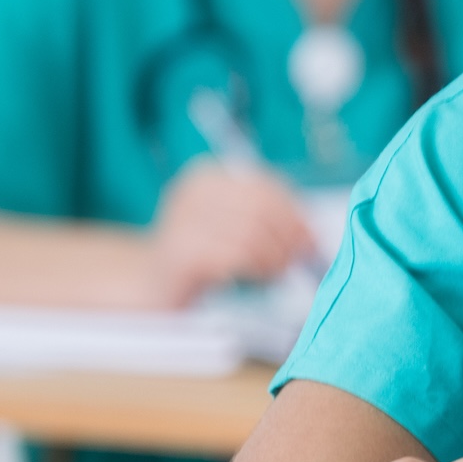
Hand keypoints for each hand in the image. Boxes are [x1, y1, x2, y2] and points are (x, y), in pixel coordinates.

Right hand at [144, 161, 316, 303]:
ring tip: (274, 271)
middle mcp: (193, 191)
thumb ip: (270, 222)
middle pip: (261, 208)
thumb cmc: (202, 256)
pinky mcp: (181, 251)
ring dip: (274, 257)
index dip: (295, 213)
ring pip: (252, 233)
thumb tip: (312, 235)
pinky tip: (256, 277)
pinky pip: (235, 255)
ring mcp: (182, 219)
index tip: (310, 239)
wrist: (150, 285)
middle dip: (288, 237)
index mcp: (208, 176)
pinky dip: (256, 268)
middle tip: (297, 260)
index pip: (266, 186)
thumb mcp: (235, 228)